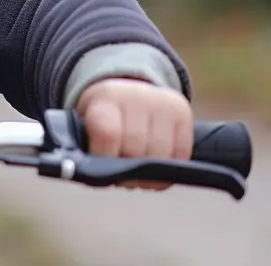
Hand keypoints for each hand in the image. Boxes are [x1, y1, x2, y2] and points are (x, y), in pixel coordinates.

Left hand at [75, 77, 192, 190]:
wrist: (126, 94)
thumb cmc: (103, 120)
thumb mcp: (86, 128)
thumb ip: (91, 149)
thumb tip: (103, 176)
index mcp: (106, 98)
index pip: (108, 133)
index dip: (105, 158)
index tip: (102, 169)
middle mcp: (138, 95)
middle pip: (136, 149)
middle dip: (128, 171)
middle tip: (122, 176)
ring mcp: (163, 102)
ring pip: (161, 157)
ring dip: (149, 175)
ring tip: (138, 173)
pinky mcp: (184, 112)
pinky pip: (181, 156)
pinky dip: (168, 171)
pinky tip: (156, 167)